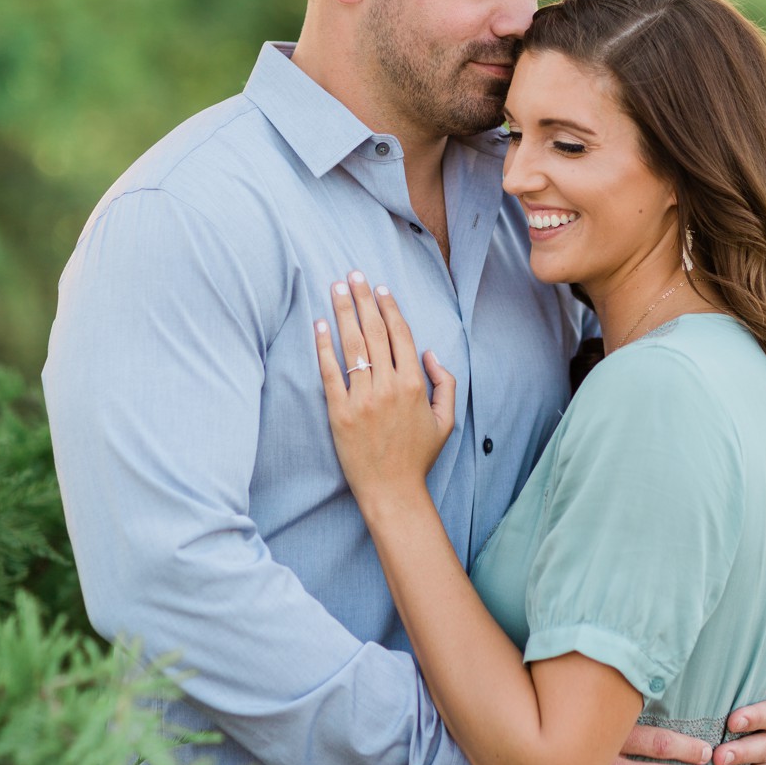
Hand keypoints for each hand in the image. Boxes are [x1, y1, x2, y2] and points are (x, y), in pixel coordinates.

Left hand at [315, 272, 455, 506]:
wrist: (392, 490)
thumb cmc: (419, 455)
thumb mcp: (446, 419)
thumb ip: (445, 382)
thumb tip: (430, 352)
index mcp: (415, 384)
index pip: (400, 335)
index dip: (390, 308)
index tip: (381, 288)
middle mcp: (389, 386)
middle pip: (374, 332)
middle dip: (364, 299)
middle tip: (354, 274)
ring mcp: (362, 398)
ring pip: (352, 345)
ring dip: (343, 312)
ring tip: (335, 288)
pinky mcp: (339, 412)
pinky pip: (330, 372)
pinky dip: (324, 347)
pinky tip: (320, 324)